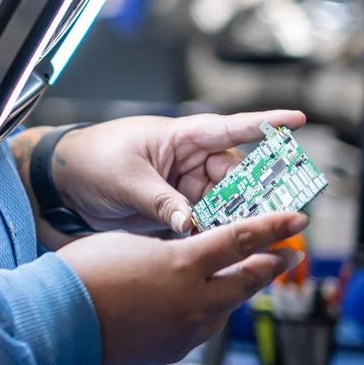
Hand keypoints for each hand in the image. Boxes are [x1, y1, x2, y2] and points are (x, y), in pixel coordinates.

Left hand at [52, 110, 306, 234]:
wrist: (64, 184)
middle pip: (238, 175)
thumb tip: (189, 223)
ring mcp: (185, 185)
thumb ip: (161, 201)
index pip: (230, 127)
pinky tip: (223, 245)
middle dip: (255, 193)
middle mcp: (189, 159)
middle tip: (271, 213)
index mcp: (180, 137)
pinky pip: (208, 220)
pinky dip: (216, 232)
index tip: (300, 119)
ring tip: (250, 235)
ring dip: (236, 218)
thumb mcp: (127, 179)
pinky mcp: (178, 209)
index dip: (266, 124)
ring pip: (227, 202)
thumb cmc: (91, 162)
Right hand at [58, 211, 306, 364]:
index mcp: (184, 264)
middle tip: (289, 253)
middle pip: (249, 279)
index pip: (242, 240)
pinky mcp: (175, 351)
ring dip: (233, 290)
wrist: (57, 322)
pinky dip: (202, 312)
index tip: (297, 219)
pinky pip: (199, 327)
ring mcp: (188, 331)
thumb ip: (168, 248)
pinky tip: (186, 305)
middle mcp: (195, 300)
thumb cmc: (84, 274)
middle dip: (272, 264)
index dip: (273, 228)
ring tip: (234, 278)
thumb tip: (186, 253)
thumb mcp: (130, 244)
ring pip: (225, 307)